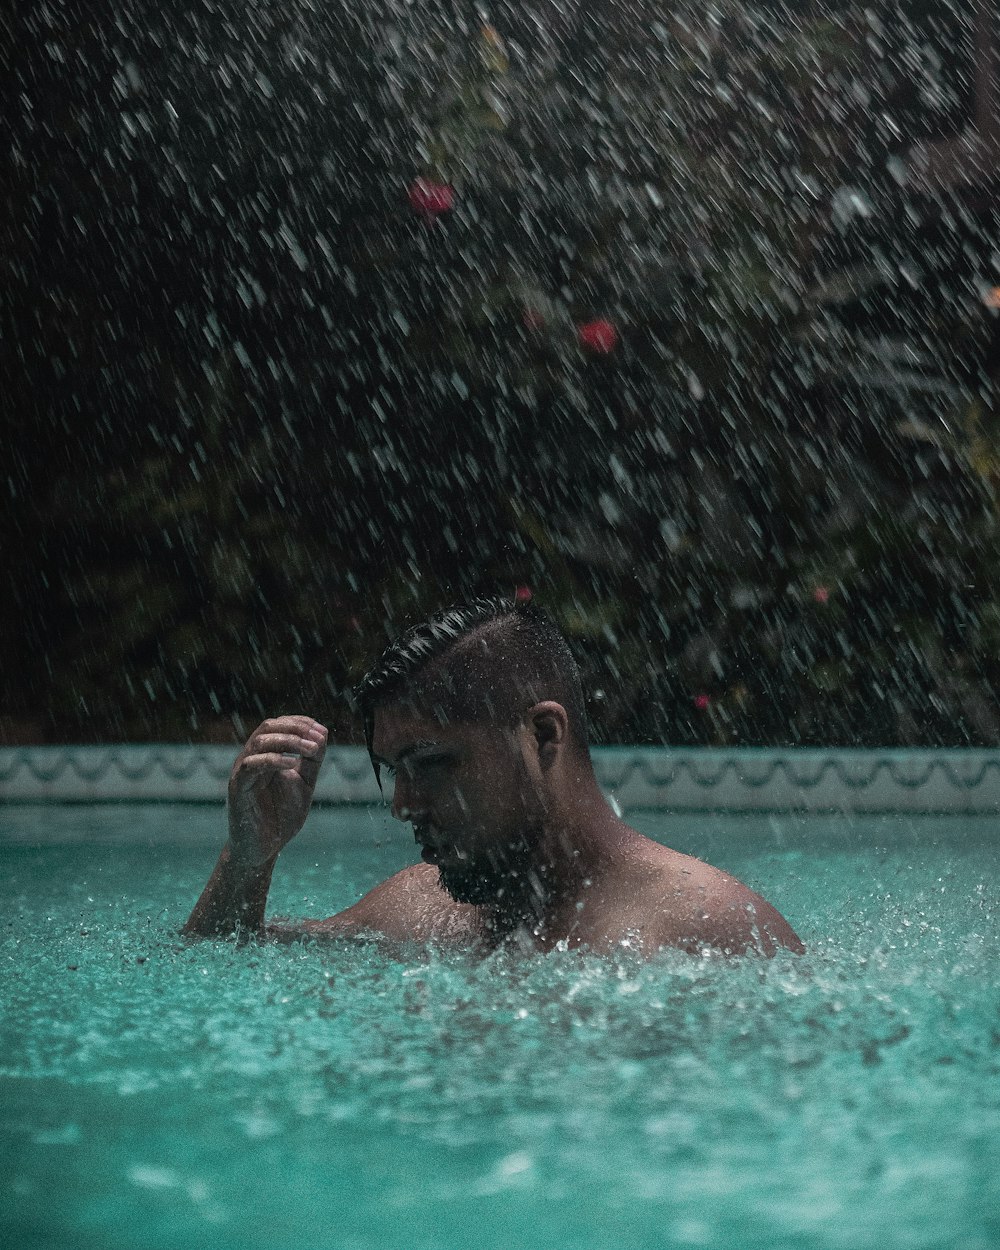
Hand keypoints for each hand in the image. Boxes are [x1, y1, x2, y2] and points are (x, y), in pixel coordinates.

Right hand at [227, 716, 327, 868]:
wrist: (264, 849)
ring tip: (311, 749)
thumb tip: (322, 733)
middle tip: (317, 737)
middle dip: (295, 727)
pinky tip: (292, 764)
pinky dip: (273, 760)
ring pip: (259, 742)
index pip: (279, 725)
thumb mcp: (304, 783)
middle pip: (268, 727)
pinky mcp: (237, 788)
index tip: (321, 730)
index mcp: (266, 755)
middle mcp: (252, 759)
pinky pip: (250, 765)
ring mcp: (242, 772)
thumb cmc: (281, 817)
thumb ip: (312, 760)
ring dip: (289, 741)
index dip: (300, 722)